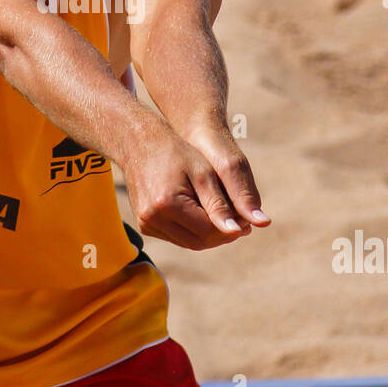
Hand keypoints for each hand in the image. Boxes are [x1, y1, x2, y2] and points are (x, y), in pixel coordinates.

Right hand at [120, 118, 265, 251]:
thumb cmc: (176, 153)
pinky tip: (205, 217)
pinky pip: (177, 237)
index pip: (208, 231)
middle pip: (198, 242)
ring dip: (209, 235)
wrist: (139, 144)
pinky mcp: (144, 225)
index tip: (248, 222)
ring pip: (188, 243)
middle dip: (222, 235)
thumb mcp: (203, 174)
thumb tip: (237, 232)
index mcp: (166, 204)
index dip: (232, 229)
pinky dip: (193, 231)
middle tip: (241, 224)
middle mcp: (152, 219)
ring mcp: (146, 224)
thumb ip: (219, 204)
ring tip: (226, 220)